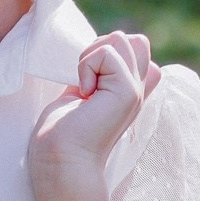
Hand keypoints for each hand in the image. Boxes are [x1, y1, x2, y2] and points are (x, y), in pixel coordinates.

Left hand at [31, 30, 159, 190]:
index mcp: (130, 91)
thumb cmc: (62, 134)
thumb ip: (97, 75)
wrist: (60, 162)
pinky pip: (106, 53)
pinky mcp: (127, 91)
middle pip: (132, 39)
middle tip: (85, 82)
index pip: (136, 47)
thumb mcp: (82, 94)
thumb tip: (102, 52)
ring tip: (84, 88)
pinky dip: (86, 67)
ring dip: (91, 58)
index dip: (105, 54)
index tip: (87, 85)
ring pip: (121, 39)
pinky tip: (83, 94)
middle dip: (101, 49)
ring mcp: (136, 91)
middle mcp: (139, 90)